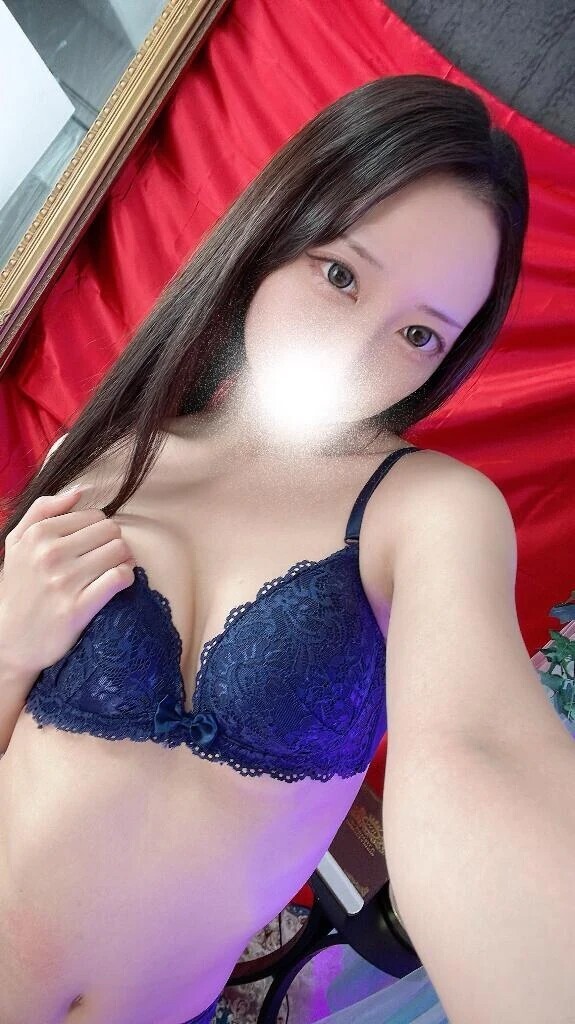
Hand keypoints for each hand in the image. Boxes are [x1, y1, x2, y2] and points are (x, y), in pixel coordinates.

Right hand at [0, 487, 137, 678]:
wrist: (10, 641)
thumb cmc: (18, 588)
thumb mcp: (17, 543)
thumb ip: (44, 509)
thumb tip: (81, 491)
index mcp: (38, 535)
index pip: (95, 516)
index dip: (101, 530)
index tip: (96, 546)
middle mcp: (50, 554)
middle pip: (111, 531)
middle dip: (114, 543)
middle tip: (108, 559)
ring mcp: (65, 581)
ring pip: (120, 551)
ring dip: (124, 560)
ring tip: (114, 571)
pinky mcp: (78, 607)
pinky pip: (119, 577)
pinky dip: (127, 578)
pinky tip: (117, 584)